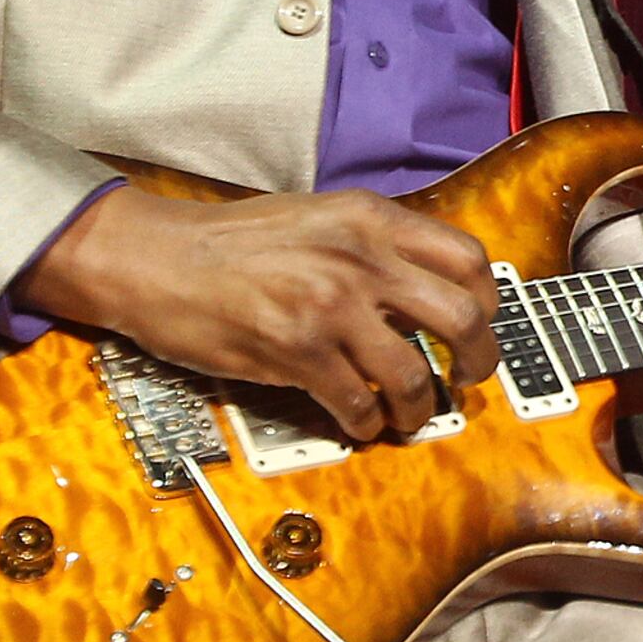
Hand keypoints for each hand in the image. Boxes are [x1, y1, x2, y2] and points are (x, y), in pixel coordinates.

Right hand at [21, 185, 497, 440]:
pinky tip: (362, 423)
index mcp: (370, 219)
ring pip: (413, 373)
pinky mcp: (296, 350)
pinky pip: (358, 402)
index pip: (467, 258)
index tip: (483, 325)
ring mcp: (329, 305)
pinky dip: (369, 423)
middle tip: (468, 379)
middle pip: (463, 317)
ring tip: (410, 415)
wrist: (154, 258)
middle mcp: (359, 258)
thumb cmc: (229, 242)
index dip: (488, 302)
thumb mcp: (317, 218)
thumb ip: (373, 245)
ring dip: (421, 407)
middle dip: (478, 361)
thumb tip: (426, 288)